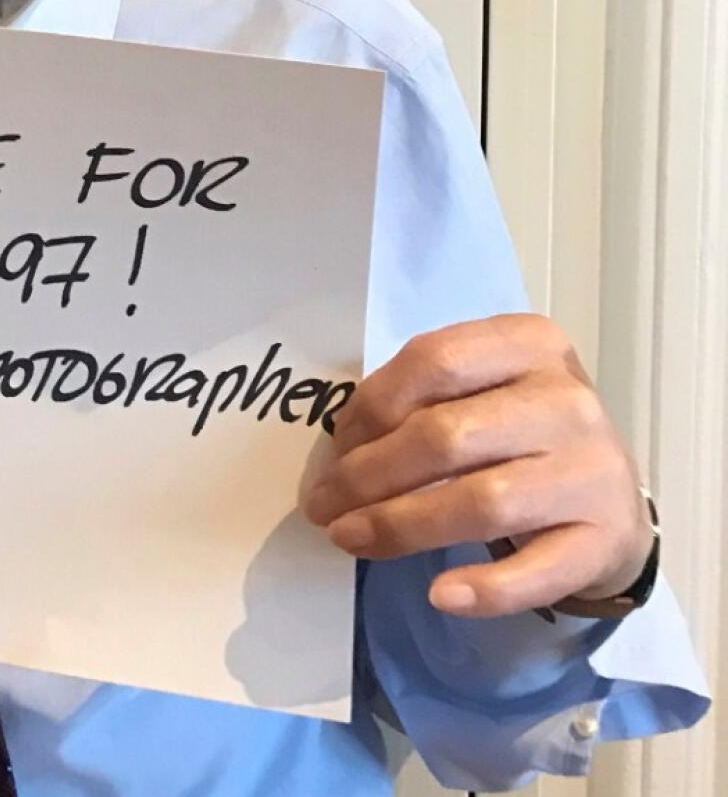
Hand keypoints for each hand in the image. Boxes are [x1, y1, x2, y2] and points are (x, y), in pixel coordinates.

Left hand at [301, 313, 653, 617]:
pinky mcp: (607, 541)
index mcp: (530, 344)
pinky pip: (537, 570)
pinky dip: (487, 588)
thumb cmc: (525, 434)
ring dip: (402, 526)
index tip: (333, 449)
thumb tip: (340, 448)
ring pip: (481, 501)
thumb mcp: (485, 389)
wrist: (614, 499)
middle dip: (369, 475)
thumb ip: (424, 399)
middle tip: (324, 505)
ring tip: (351, 539)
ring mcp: (593, 472)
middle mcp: (568, 400)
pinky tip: (441, 594)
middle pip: (446, 436)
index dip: (369, 408)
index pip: (433, 361)